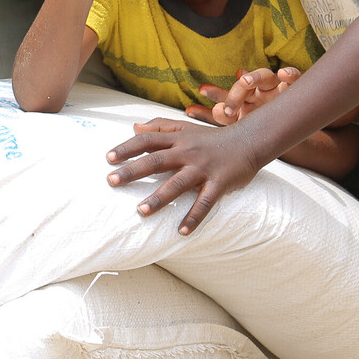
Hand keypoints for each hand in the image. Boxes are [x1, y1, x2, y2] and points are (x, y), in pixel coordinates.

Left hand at [105, 118, 263, 233]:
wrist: (250, 141)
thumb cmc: (212, 138)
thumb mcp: (185, 127)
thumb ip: (159, 127)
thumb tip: (134, 127)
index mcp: (178, 139)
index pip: (147, 141)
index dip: (127, 148)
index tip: (108, 158)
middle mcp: (188, 152)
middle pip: (156, 161)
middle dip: (133, 171)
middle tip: (112, 181)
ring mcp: (203, 168)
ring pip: (177, 184)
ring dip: (159, 198)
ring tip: (141, 211)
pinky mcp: (219, 183)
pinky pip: (204, 202)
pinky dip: (194, 217)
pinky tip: (181, 231)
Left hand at [186, 67, 301, 125]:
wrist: (297, 140)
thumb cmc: (266, 129)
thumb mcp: (242, 128)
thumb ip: (221, 119)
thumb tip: (196, 110)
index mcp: (243, 102)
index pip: (226, 95)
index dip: (214, 95)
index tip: (201, 94)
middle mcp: (258, 93)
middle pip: (244, 85)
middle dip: (234, 95)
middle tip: (228, 110)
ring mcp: (275, 90)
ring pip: (265, 76)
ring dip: (254, 77)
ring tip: (246, 80)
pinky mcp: (294, 90)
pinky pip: (295, 76)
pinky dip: (290, 73)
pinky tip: (284, 74)